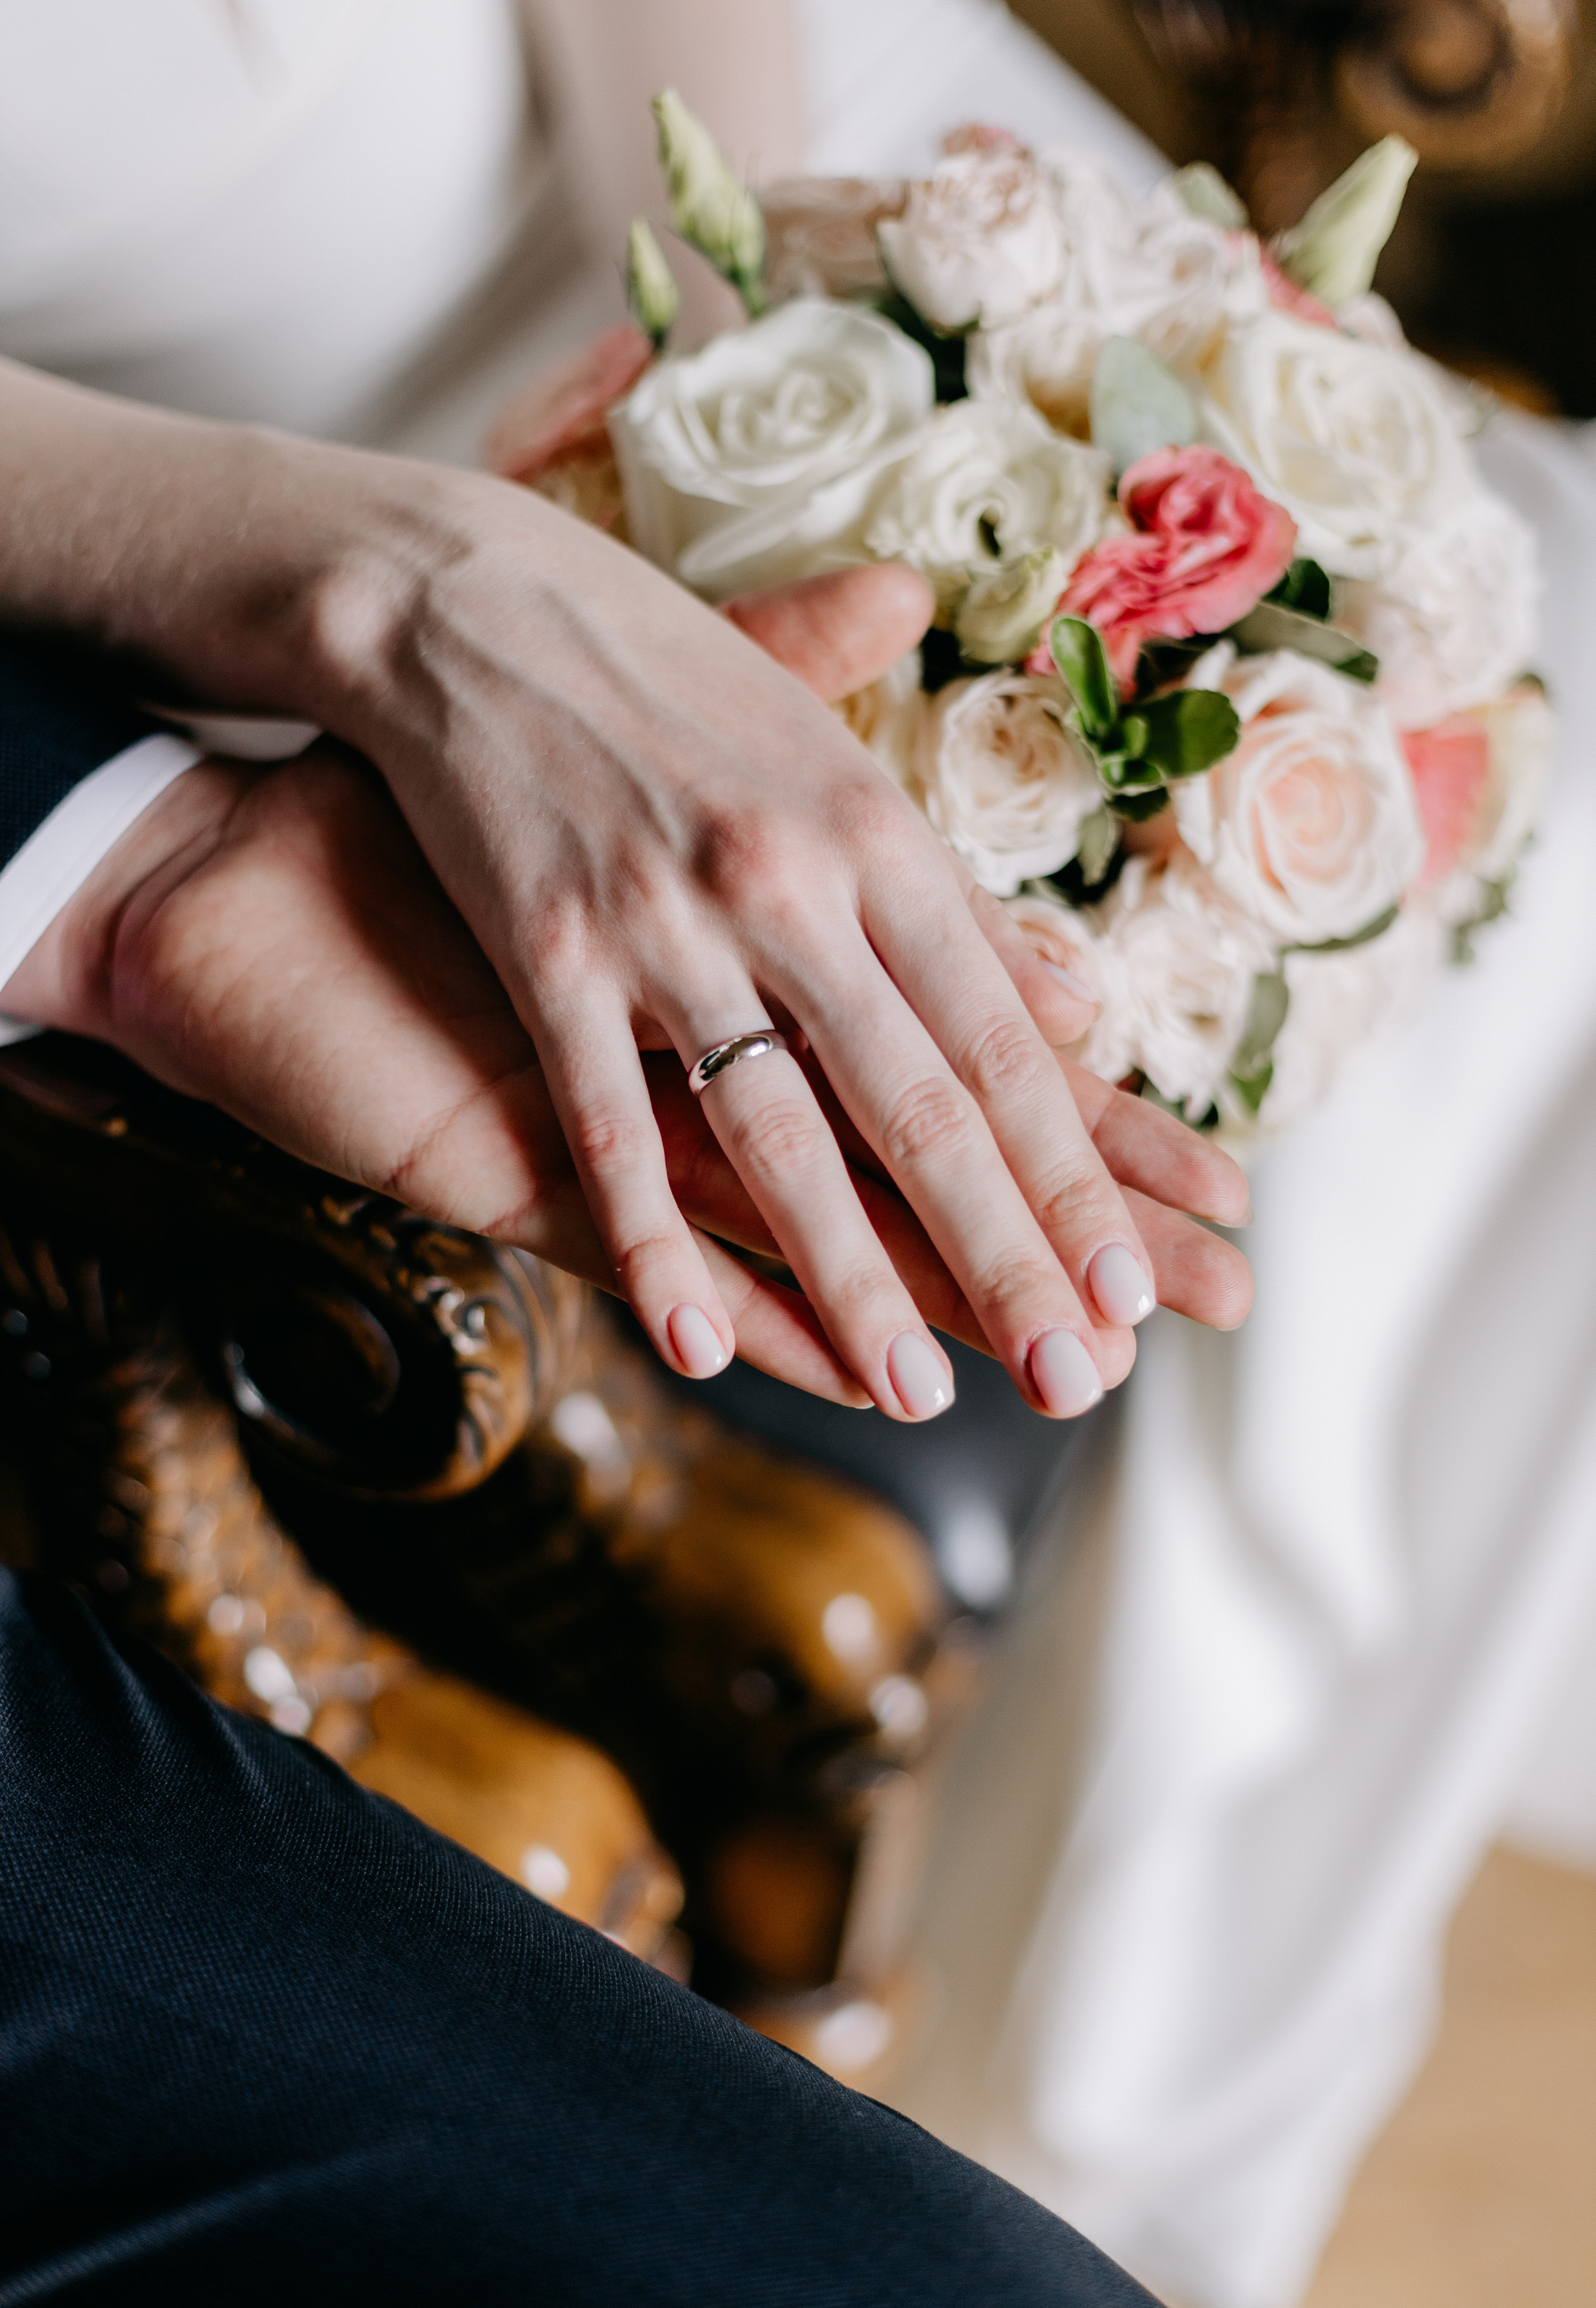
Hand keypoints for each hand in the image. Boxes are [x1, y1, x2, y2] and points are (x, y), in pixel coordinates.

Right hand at [0, 364, 1203, 1421]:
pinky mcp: (549, 951)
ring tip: (919, 1394)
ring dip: (855, 1278)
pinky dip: (654, 1238)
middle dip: (1006, 1253)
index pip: (1002, 1036)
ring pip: (781, 1134)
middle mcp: (794, 883)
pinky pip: (609, 1122)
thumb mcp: (828, 751)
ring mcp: (669, 922)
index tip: (1128, 1278)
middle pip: (923, 1101)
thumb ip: (942, 887)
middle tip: (1080, 1377)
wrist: (460, 595)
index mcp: (877, 834)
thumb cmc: (658, 671)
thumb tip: (1076, 992)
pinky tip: (700, 1344)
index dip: (1072, 1168)